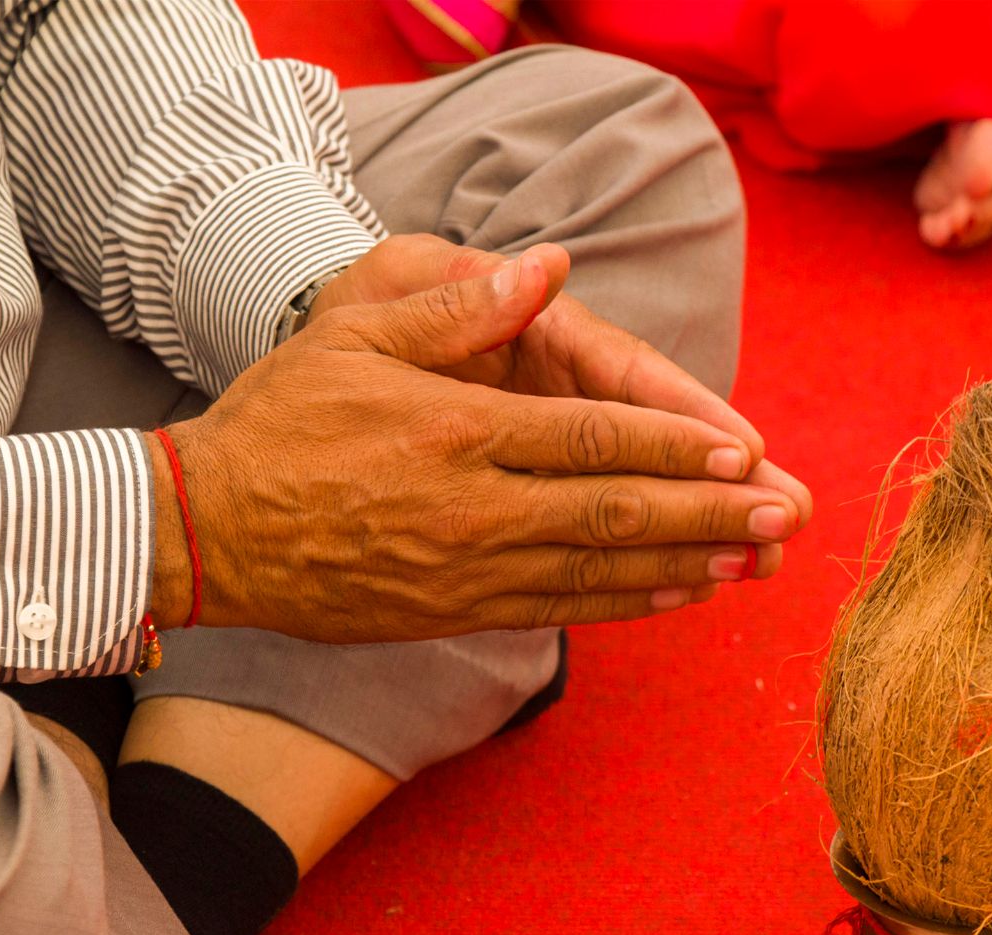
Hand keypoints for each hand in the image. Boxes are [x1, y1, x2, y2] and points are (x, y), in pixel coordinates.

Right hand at [148, 265, 805, 643]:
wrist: (206, 532)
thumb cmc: (281, 422)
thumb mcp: (354, 336)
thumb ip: (458, 307)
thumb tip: (548, 266)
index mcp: (459, 432)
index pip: (593, 440)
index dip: (676, 449)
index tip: (745, 454)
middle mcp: (476, 510)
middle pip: (615, 515)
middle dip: (709, 516)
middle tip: (786, 518)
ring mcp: (468, 571)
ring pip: (599, 573)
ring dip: (686, 567)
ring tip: (756, 562)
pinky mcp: (456, 611)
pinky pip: (559, 609)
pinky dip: (627, 603)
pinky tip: (679, 595)